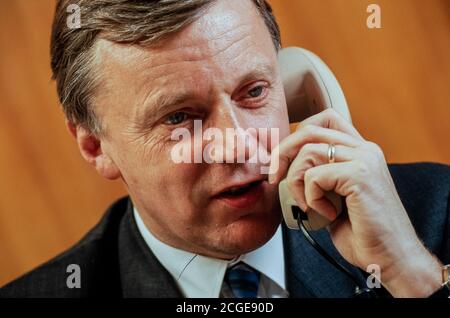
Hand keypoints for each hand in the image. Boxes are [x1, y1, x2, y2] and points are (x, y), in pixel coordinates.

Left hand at [269, 109, 441, 296]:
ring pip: (307, 151)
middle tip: (275, 178)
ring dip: (295, 181)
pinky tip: (327, 213)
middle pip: (309, 130)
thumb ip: (319, 176)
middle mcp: (364, 149)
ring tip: (308, 204)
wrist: (391, 257)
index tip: (283, 160)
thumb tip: (284, 168)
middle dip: (283, 153)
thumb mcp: (335, 196)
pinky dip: (310, 197)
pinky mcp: (359, 175)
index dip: (297, 135)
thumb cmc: (363, 232)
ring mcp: (364, 159)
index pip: (324, 119)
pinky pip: (314, 176)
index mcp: (360, 151)